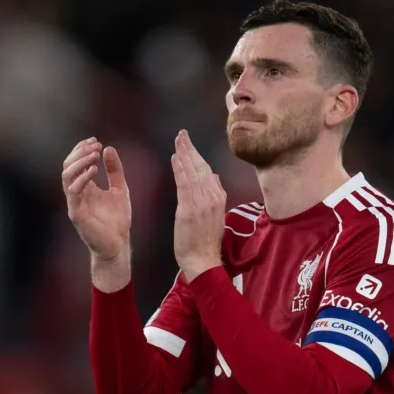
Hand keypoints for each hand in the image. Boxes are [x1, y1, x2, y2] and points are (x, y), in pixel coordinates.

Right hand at [62, 137, 131, 264]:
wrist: (118, 245)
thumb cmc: (117, 221)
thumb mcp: (120, 189)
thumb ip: (114, 170)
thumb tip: (108, 148)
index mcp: (84, 188)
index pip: (75, 163)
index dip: (82, 149)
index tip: (96, 141)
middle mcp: (76, 194)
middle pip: (68, 166)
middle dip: (80, 153)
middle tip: (96, 146)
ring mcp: (74, 203)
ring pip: (67, 176)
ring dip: (80, 162)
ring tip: (95, 155)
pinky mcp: (77, 214)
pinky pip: (73, 192)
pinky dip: (82, 178)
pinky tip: (94, 170)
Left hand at [170, 130, 225, 281]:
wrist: (203, 259)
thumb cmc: (206, 241)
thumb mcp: (216, 215)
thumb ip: (215, 194)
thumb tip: (214, 176)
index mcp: (219, 197)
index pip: (207, 171)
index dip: (198, 156)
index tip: (190, 144)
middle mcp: (212, 196)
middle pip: (200, 167)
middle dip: (191, 149)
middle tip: (182, 134)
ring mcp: (201, 202)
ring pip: (193, 172)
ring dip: (184, 154)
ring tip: (178, 140)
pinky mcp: (189, 208)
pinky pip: (184, 184)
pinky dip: (180, 169)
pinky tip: (175, 157)